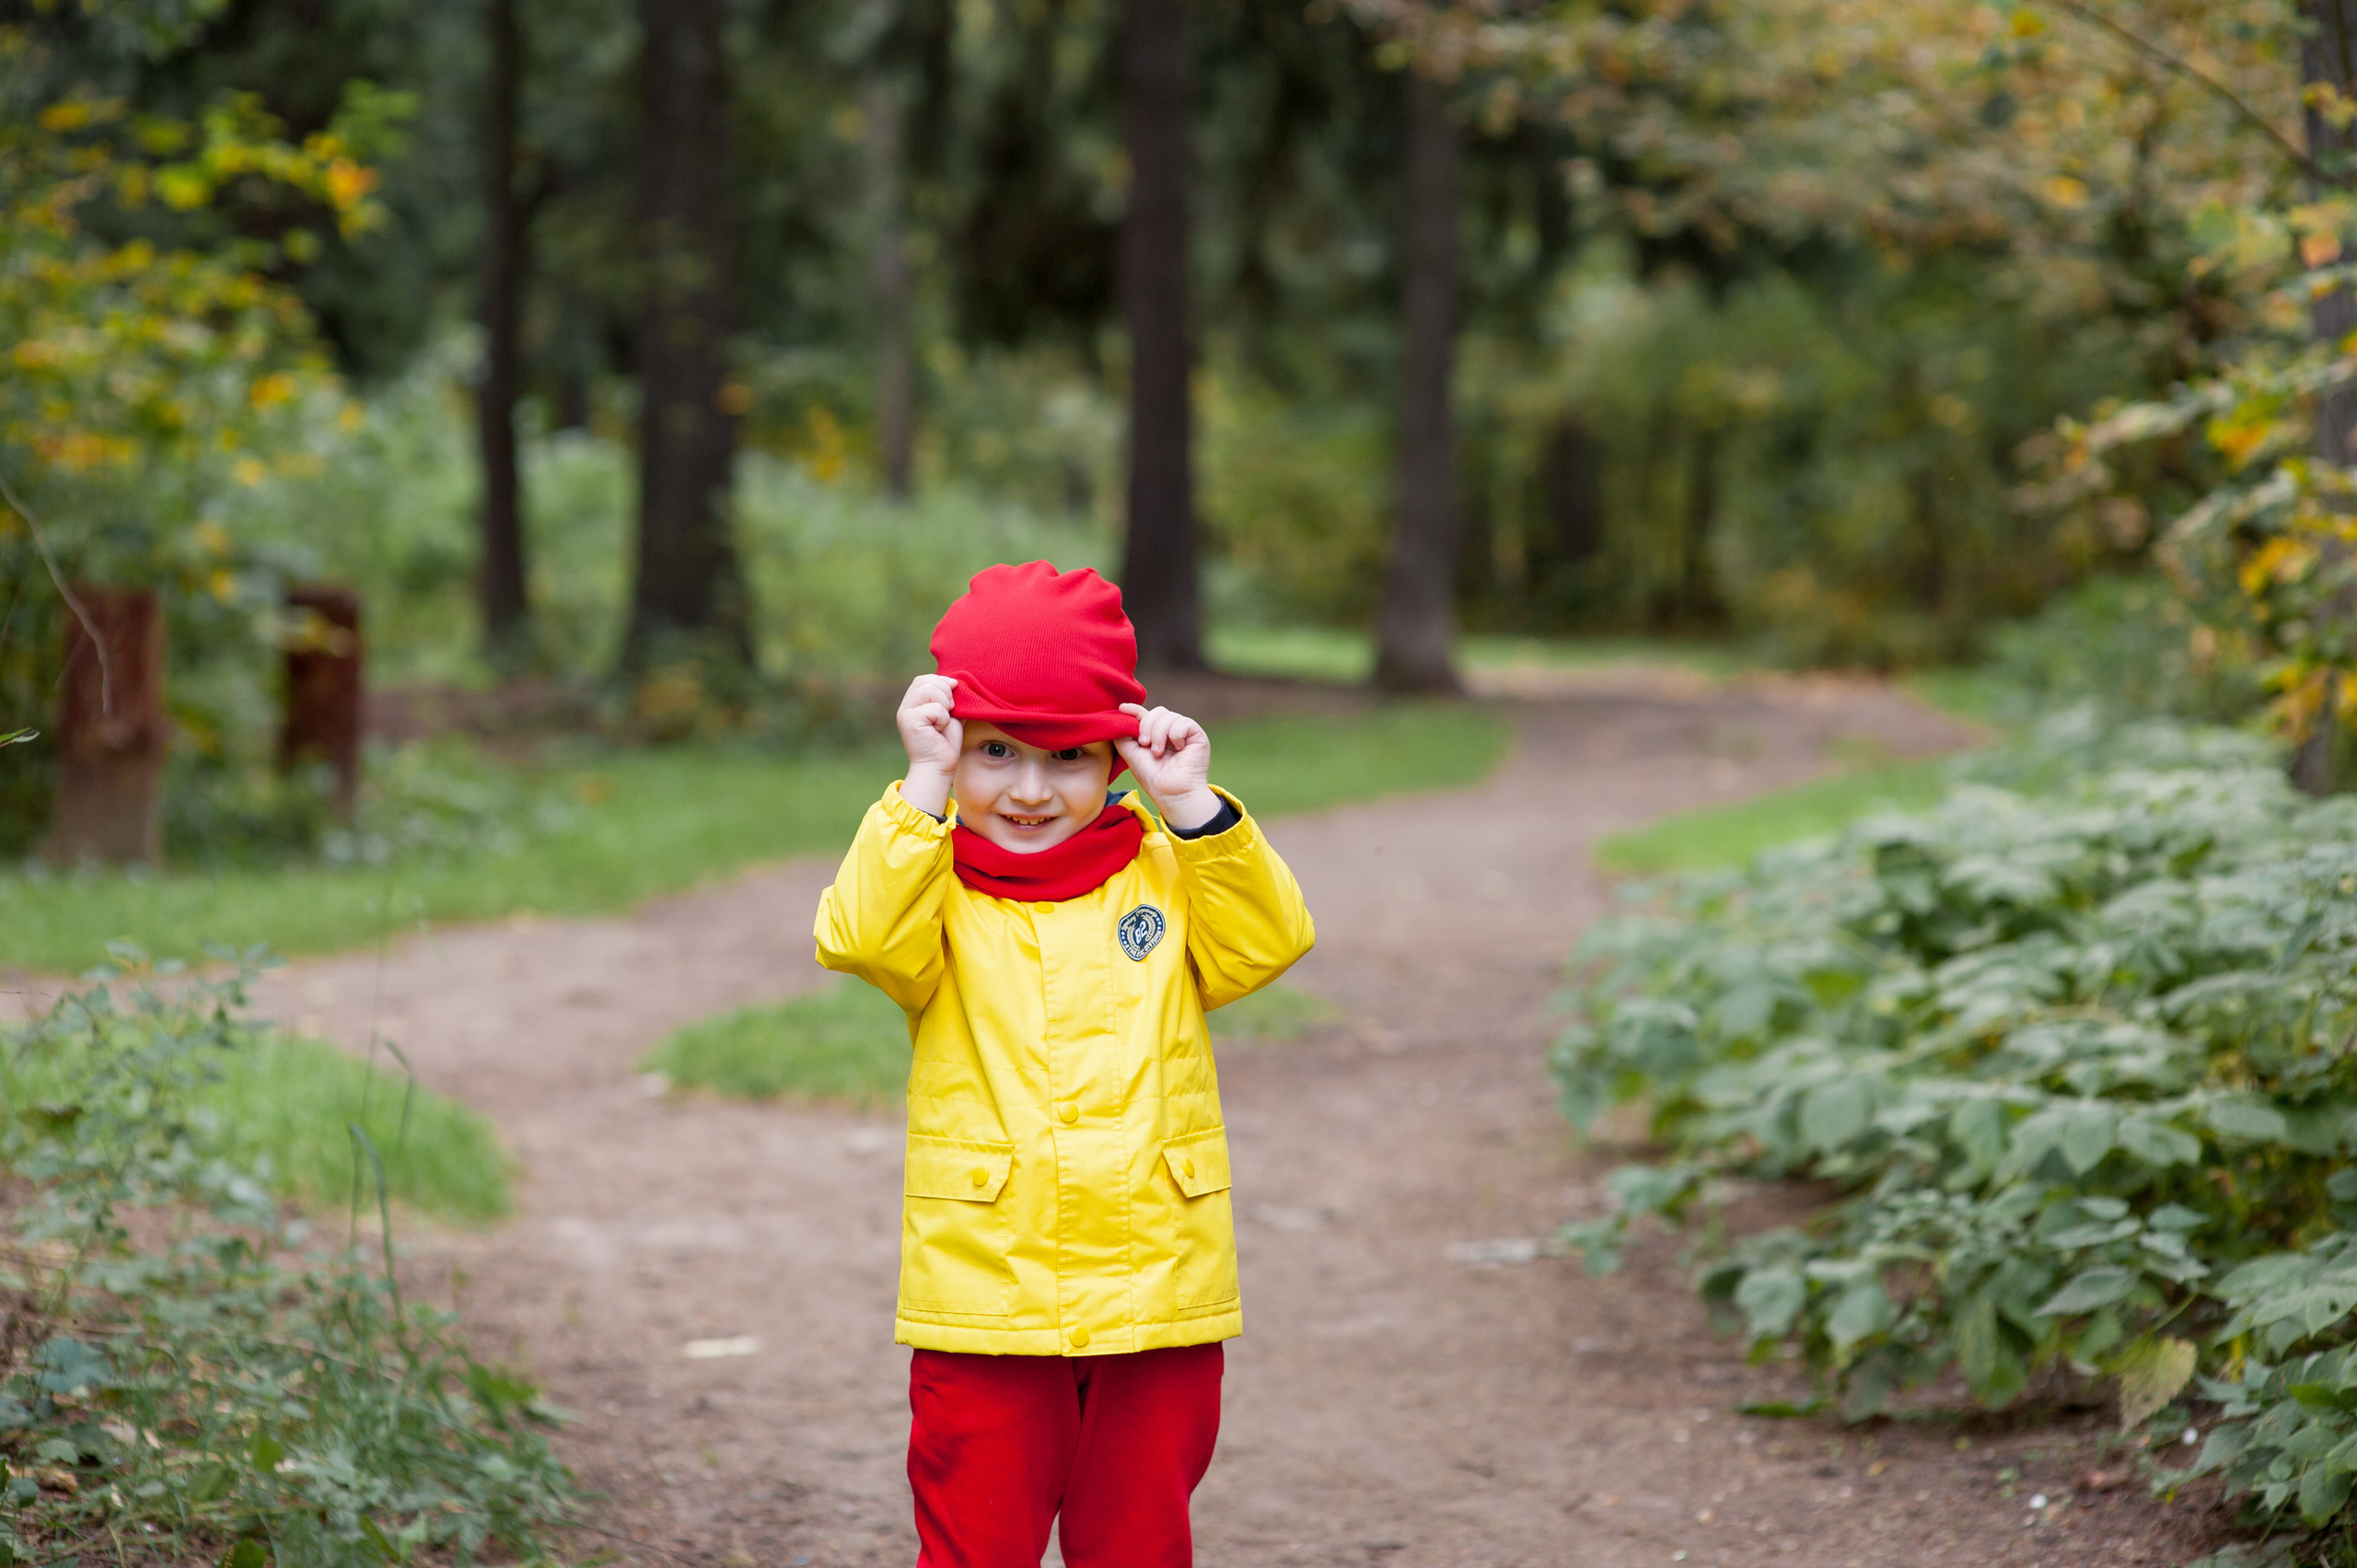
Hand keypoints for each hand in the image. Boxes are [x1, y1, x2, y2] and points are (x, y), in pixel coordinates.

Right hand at [897, 674, 959, 816]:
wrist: (938, 767)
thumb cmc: (945, 743)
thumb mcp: (949, 714)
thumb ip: (948, 698)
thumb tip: (955, 681)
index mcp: (913, 703)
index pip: (924, 679)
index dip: (942, 683)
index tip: (953, 699)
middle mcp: (905, 706)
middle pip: (925, 680)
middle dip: (944, 692)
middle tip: (949, 711)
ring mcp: (905, 713)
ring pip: (929, 690)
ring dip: (944, 705)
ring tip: (943, 721)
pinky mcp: (909, 721)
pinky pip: (934, 708)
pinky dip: (943, 718)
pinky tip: (939, 730)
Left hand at [1115, 704, 1218, 830]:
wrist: (1171, 791)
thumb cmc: (1152, 777)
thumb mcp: (1131, 754)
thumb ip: (1123, 735)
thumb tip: (1119, 716)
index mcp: (1155, 734)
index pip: (1145, 715)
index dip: (1134, 709)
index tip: (1122, 708)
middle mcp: (1170, 730)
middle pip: (1157, 712)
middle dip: (1146, 726)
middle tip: (1144, 744)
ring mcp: (1184, 731)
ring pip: (1168, 716)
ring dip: (1159, 734)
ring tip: (1159, 752)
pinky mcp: (1196, 734)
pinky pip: (1182, 722)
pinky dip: (1175, 735)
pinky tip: (1178, 749)